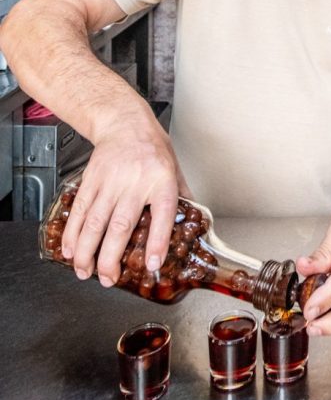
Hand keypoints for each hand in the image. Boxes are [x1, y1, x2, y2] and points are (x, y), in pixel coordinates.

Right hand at [61, 119, 189, 287]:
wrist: (124, 121)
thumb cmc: (152, 146)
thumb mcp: (175, 168)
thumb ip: (183, 198)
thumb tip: (194, 225)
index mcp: (162, 180)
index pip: (163, 214)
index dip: (158, 241)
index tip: (153, 263)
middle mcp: (136, 182)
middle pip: (121, 225)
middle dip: (111, 257)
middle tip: (108, 278)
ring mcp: (110, 181)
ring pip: (95, 221)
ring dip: (87, 250)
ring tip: (85, 271)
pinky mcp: (91, 179)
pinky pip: (80, 209)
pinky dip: (71, 232)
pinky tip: (69, 249)